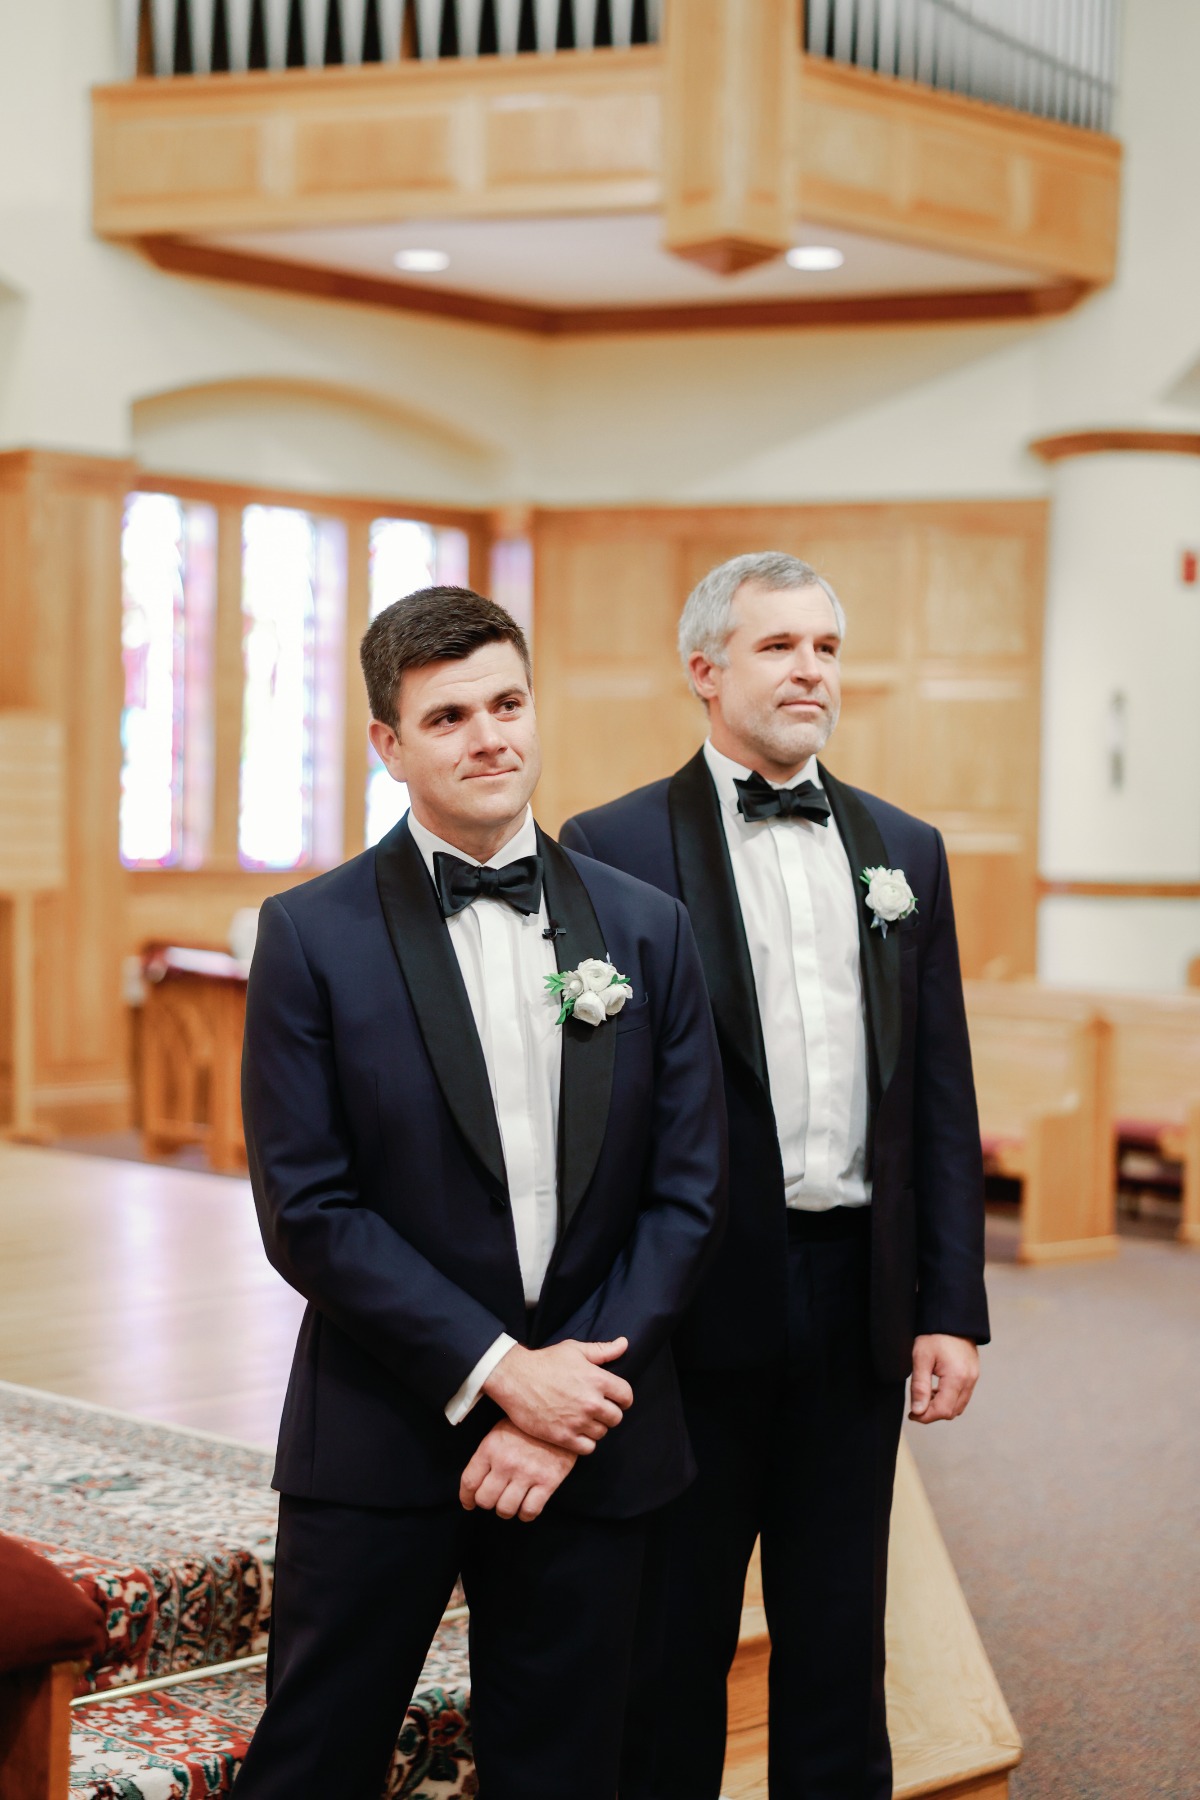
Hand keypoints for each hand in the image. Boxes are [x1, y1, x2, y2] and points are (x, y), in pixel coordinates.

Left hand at [460, 1420, 575, 1520]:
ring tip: (510, 1503)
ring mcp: (527, 1473)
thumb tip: (475, 1483)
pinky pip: (530, 1511)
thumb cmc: (527, 1427)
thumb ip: (486, 1456)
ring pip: (505, 1510)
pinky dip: (525, 1514)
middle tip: (493, 1498)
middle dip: (487, 1502)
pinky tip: (526, 1506)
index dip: (466, 1497)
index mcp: (491, 1448)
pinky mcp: (548, 1482)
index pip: (469, 1482)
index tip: (469, 1503)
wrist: (560, 1418)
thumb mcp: (500, 1432)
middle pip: (485, 1500)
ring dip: (505, 1510)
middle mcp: (506, 1462)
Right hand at [482, 1338, 632, 1455]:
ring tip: (584, 1419)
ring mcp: (577, 1421)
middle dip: (609, 1413)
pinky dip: (585, 1442)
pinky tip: (577, 1432)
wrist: (514, 1378)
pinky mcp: (563, 1437)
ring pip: (602, 1433)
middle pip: (616, 1418)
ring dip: (596, 1427)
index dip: (622, 1398)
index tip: (615, 1399)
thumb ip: (602, 1350)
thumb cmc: (545, 1362)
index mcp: (597, 1379)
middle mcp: (591, 1402)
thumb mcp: (574, 1350)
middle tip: (596, 1409)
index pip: (626, 1396)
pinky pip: (588, 1448)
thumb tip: (624, 1344)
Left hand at [909, 1334, 978, 1422]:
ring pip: (958, 1406)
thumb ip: (920, 1387)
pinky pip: (962, 1396)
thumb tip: (917, 1412)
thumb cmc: (934, 1334)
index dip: (926, 1417)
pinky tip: (936, 1389)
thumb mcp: (921, 1358)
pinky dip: (948, 1399)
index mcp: (957, 1377)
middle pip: (952, 1412)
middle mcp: (969, 1380)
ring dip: (941, 1407)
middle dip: (933, 1413)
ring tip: (925, 1396)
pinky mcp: (973, 1375)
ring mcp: (973, 1378)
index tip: (912, 1414)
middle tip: (916, 1406)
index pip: (943, 1411)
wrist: (952, 1318)